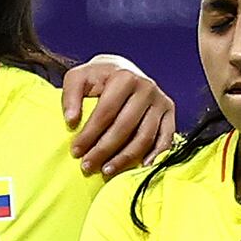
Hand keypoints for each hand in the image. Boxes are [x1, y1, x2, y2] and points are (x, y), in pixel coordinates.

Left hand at [56, 53, 177, 172]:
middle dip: (104, 150)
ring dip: (125, 158)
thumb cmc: (98, 77)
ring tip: (107, 171)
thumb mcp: (79, 77)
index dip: (89, 134)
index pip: (106, 112)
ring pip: (144, 136)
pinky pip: (166, 138)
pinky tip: (141, 167)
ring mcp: (161, 101)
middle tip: (87, 166)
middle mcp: (147, 88)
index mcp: (124, 77)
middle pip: (125, 127)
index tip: (75, 151)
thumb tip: (71, 121)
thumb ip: (70, 95)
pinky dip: (155, 155)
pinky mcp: (170, 112)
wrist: (123, 69)